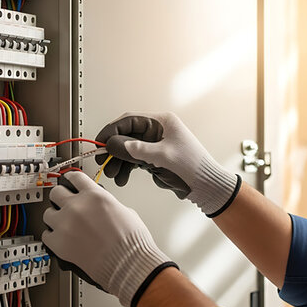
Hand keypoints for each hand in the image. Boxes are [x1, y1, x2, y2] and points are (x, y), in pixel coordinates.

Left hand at [42, 171, 176, 306]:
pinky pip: (46, 235)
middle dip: (60, 197)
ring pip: (47, 213)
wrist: (128, 264)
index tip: (69, 181)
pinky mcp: (58, 243)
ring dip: (55, 218)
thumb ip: (107, 204)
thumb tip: (101, 207)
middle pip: (56, 192)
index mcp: (94, 195)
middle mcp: (77, 206)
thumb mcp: (125, 211)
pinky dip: (53, 237)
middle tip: (64, 203)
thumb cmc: (131, 242)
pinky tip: (61, 239)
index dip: (71, 178)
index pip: (75, 177)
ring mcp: (65, 224)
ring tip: (63, 224)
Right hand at [95, 112, 240, 216]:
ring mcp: (156, 144)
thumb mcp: (162, 157)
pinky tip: (122, 178)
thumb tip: (113, 144)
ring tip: (113, 175)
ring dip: (118, 161)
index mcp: (162, 123)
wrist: (206, 186)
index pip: (130, 120)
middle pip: (127, 135)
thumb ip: (136, 150)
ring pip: (129, 149)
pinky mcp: (155, 157)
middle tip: (102, 161)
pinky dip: (126, 168)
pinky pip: (134, 159)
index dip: (112, 131)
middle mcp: (158, 131)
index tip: (100, 143)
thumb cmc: (193, 168)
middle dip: (113, 149)